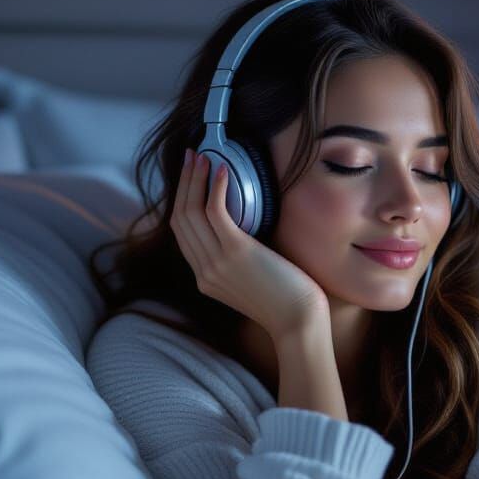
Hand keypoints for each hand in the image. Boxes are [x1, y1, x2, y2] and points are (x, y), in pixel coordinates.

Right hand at [170, 149, 329, 341]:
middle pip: (180, 218)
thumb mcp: (250, 280)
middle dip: (184, 183)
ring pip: (191, 212)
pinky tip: (223, 170)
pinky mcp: (235, 253)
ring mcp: (215, 263)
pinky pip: (216, 212)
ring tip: (203, 156)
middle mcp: (203, 271)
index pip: (181, 233)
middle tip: (191, 156)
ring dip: (195, 179)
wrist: (298, 322)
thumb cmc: (286, 300)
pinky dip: (215, 187)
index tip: (190, 176)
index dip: (182, 200)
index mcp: (204, 278)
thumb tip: (240, 229)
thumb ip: (236, 260)